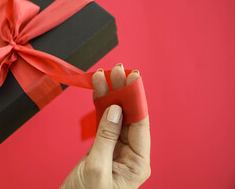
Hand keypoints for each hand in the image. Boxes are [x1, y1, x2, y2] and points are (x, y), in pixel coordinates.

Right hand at [61, 63, 150, 188]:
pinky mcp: (101, 147)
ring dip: (109, 95)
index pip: (140, 123)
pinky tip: (98, 91)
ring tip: (103, 75)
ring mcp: (116, 149)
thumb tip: (116, 109)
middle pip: (128, 116)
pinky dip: (99, 106)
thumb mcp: (97, 168)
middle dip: (122, 92)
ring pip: (115, 116)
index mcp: (137, 163)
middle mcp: (129, 154)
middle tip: (117, 70)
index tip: (132, 78)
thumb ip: (106, 137)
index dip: (136, 98)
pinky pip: (103, 122)